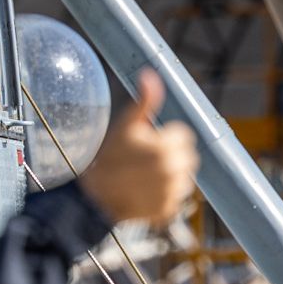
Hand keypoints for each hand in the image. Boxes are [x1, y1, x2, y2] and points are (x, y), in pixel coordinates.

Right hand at [79, 68, 197, 227]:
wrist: (95, 198)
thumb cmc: (110, 157)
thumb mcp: (125, 125)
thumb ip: (144, 101)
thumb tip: (149, 74)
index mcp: (166, 147)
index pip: (183, 135)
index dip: (164, 137)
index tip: (146, 143)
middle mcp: (174, 170)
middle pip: (187, 155)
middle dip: (171, 154)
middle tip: (145, 159)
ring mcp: (173, 192)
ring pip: (184, 176)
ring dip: (171, 174)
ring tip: (144, 176)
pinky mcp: (170, 209)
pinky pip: (177, 196)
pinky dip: (165, 194)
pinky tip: (145, 191)